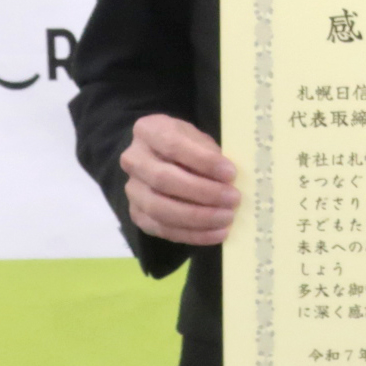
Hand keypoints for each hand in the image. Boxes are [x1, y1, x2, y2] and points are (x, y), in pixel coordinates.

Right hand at [120, 113, 237, 245]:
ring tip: (227, 218)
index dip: (203, 161)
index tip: (231, 173)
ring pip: (160, 209)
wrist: (161, 158)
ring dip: (198, 217)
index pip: (173, 146)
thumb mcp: (198, 138)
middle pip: (164, 180)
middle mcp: (133, 160)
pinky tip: (217, 233)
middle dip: (202, 192)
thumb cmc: (187, 144)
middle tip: (233, 199)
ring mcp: (132, 190)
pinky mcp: (137, 214)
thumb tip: (229, 179)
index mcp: (148, 131)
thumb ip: (210, 153)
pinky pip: (163, 229)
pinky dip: (192, 234)